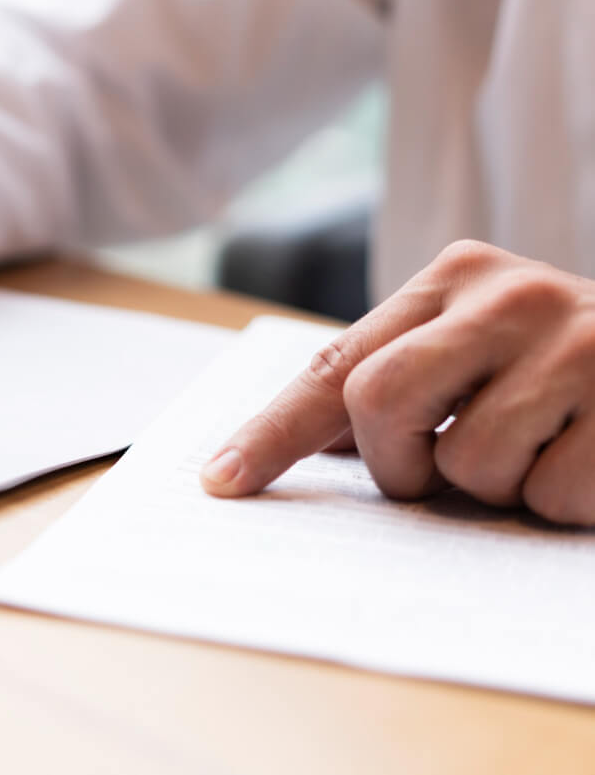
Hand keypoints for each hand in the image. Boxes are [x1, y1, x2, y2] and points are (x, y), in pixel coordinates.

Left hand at [201, 240, 594, 524]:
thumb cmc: (570, 368)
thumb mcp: (478, 351)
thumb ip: (398, 384)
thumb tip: (283, 452)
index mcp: (455, 276)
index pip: (334, 365)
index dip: (271, 432)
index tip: (220, 482)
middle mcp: (511, 293)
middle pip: (379, 402)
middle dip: (398, 465)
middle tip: (439, 471)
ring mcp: (581, 340)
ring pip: (471, 464)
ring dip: (498, 487)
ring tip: (545, 447)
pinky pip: (554, 494)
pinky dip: (563, 503)